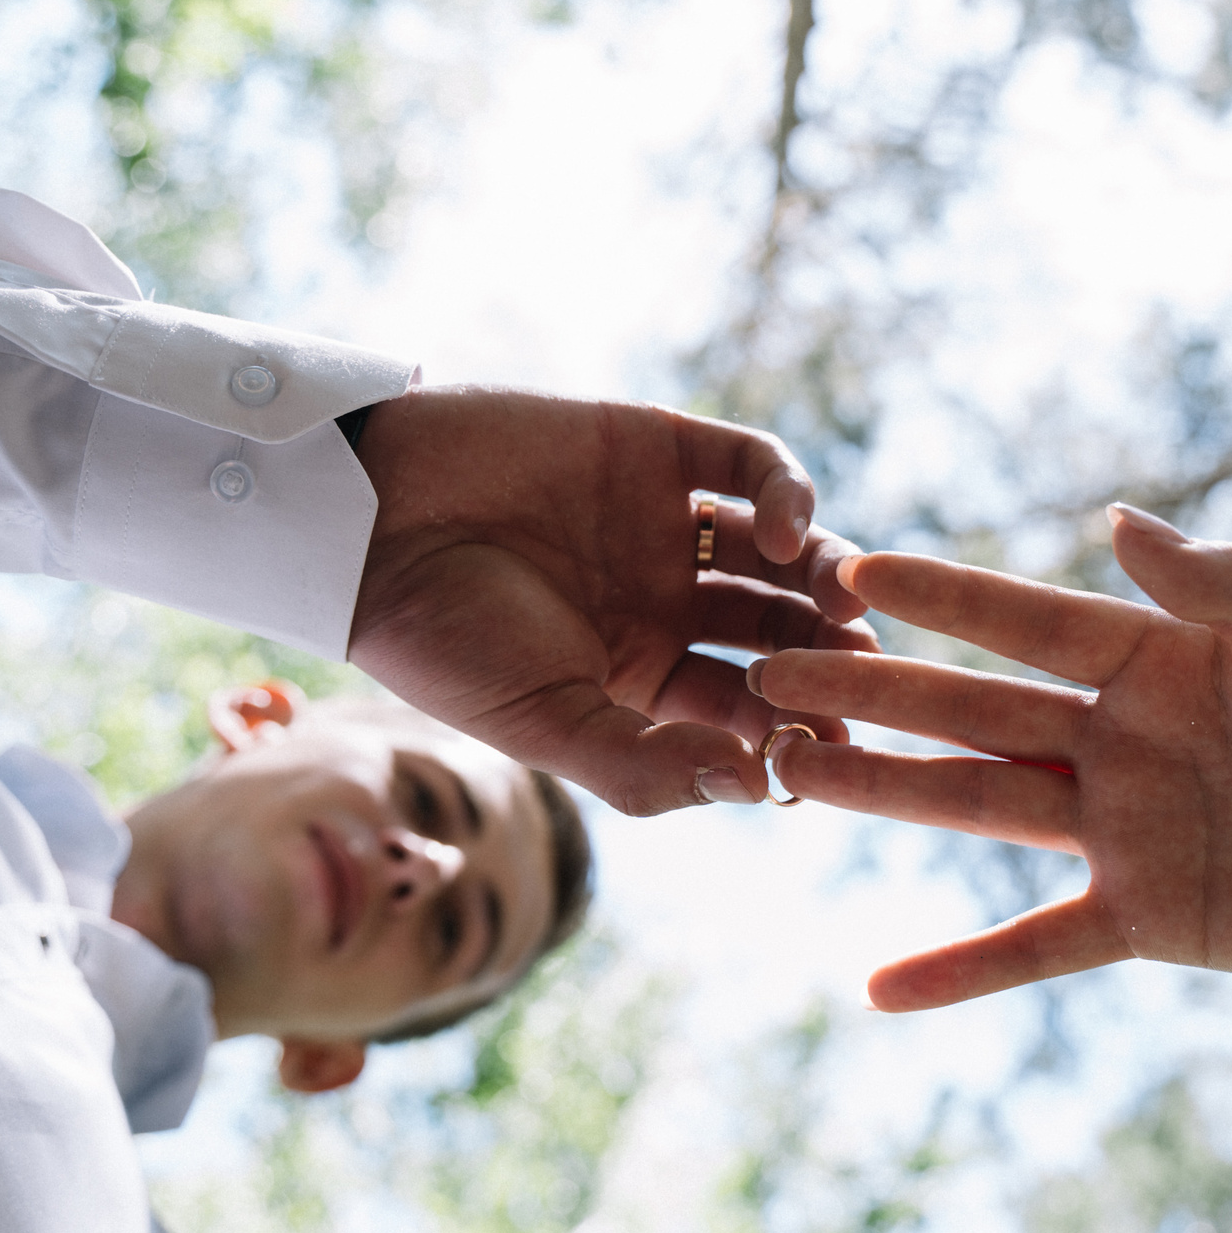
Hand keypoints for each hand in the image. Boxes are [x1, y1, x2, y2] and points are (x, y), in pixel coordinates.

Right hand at [346, 386, 876, 814]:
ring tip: (843, 608)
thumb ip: (647, 766)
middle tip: (863, 675)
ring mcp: (665, 522)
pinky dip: (788, 499)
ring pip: (784, 553)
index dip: (798, 728)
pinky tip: (787, 538)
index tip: (831, 751)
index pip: (749, 708)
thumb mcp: (544, 724)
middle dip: (829, 655)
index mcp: (640, 677)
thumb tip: (757, 787)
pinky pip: (751, 468)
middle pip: (782, 631)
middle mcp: (663, 601)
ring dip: (827, 580)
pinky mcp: (659, 446)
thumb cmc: (439, 639)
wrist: (368, 519)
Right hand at [752, 505, 1231, 1009]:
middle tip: (769, 671)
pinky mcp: (1146, 919)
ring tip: (786, 772)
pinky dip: (960, 971)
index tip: (854, 569)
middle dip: (871, 689)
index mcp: (1158, 657)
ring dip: (882, 791)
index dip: (945, 597)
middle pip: (970, 710)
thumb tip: (1121, 521)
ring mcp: (1122, 830)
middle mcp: (1117, 738)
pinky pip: (1035, 946)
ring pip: (977, 806)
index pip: (1030, 621)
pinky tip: (878, 991)